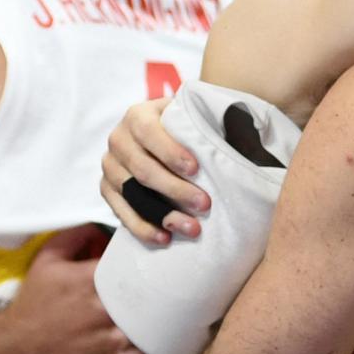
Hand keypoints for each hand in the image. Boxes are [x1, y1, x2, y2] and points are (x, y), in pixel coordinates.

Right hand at [0, 225, 140, 353]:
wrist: (11, 352)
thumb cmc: (32, 305)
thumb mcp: (46, 261)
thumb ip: (74, 237)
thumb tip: (100, 226)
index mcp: (92, 281)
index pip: (133, 269)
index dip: (141, 270)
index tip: (144, 272)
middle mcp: (103, 312)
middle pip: (144, 300)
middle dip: (146, 298)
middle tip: (147, 296)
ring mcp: (108, 343)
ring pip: (144, 329)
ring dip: (142, 324)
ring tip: (138, 320)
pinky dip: (136, 349)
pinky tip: (128, 342)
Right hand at [99, 98, 209, 244]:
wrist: (157, 138)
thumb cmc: (184, 129)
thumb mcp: (192, 117)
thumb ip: (210, 124)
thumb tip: (247, 138)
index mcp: (137, 116)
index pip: (149, 133)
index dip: (171, 152)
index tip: (197, 170)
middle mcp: (118, 139)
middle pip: (142, 169)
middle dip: (175, 189)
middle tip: (205, 205)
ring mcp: (109, 166)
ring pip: (132, 193)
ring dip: (162, 214)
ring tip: (192, 228)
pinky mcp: (106, 189)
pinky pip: (121, 213)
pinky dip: (142, 227)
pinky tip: (166, 237)